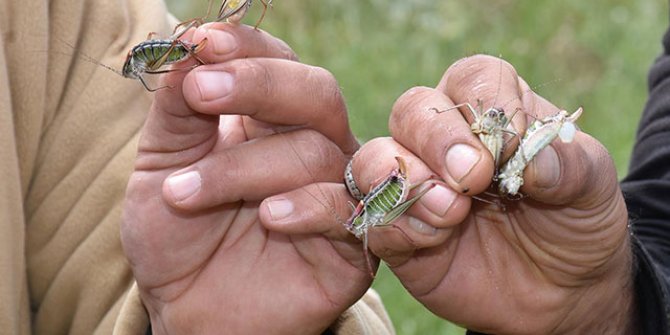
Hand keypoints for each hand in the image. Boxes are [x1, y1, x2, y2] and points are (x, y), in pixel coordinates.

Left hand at [121, 22, 368, 334]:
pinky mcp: (354, 244)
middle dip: (260, 84)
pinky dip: (309, 206)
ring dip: (247, 167)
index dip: (248, 47)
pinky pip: (349, 211)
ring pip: (318, 152)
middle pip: (316, 93)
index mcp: (268, 120)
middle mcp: (310, 148)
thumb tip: (189, 41)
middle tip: (203, 92)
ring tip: (184, 195)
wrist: (190, 315)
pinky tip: (268, 217)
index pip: (278, 62)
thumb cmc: (177, 238)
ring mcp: (337, 193)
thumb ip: (177, 108)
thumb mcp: (161, 167)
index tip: (203, 44)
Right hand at [291, 55, 632, 333]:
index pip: (473, 79)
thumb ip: (569, 165)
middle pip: (412, 109)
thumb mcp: (592, 190)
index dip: (486, 101)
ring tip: (452, 212)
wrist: (560, 293)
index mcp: (492, 112)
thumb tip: (532, 160)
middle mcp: (444, 141)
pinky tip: (434, 241)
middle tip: (472, 177)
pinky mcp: (397, 230)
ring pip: (374, 157)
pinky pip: (372, 216)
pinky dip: (397, 224)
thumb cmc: (574, 225)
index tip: (510, 144)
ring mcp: (415, 184)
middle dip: (437, 139)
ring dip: (407, 179)